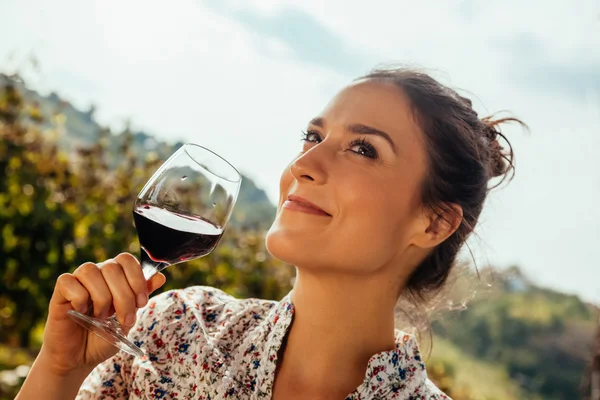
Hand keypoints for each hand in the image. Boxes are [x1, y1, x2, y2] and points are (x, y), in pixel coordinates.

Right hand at [40, 253, 165, 375]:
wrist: (80, 358)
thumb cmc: (104, 336)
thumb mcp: (128, 318)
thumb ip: (142, 297)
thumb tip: (160, 277)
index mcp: (115, 276)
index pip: (126, 260)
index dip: (137, 279)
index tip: (141, 303)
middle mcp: (97, 273)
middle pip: (112, 267)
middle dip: (123, 296)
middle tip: (124, 319)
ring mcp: (77, 280)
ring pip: (91, 271)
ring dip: (101, 297)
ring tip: (101, 316)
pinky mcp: (60, 291)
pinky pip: (69, 281)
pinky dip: (79, 298)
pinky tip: (81, 312)